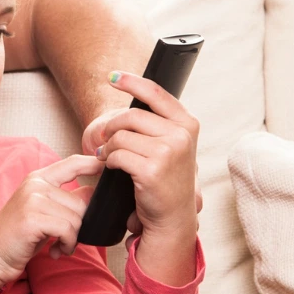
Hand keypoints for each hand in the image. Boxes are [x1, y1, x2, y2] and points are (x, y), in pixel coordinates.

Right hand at [0, 156, 100, 293]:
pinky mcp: (33, 218)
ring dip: (72, 239)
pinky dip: (67, 245)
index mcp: (38, 179)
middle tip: (66, 239)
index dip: (94, 164)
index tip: (108, 168)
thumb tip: (94, 193)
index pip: (73, 163)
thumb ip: (66, 201)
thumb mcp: (43, 212)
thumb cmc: (19, 237)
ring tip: (59, 246)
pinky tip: (56, 251)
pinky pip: (68, 230)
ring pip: (76, 218)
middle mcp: (35, 184)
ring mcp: (33, 199)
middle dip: (80, 225)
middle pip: (81, 202)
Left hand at [92, 71, 201, 238]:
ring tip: (109, 156)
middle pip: (131, 115)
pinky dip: (108, 160)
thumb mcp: (173, 145)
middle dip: (112, 127)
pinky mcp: (152, 170)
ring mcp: (168, 152)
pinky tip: (112, 167)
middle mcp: (181, 135)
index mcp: (188, 124)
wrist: (172, 217)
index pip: (156, 92)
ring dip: (108, 146)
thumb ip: (160, 123)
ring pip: (121, 136)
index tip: (112, 77)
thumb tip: (135, 93)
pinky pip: (117, 154)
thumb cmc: (167, 179)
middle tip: (106, 140)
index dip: (132, 81)